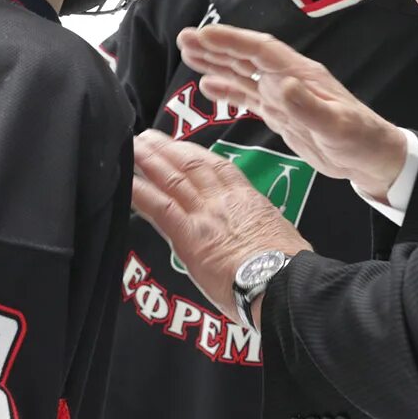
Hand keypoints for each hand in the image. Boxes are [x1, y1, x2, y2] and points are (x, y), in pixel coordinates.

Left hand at [130, 133, 310, 323]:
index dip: (198, 155)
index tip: (183, 147)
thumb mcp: (283, 238)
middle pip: (192, 166)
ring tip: (134, 147)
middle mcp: (225, 201)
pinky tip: (126, 179)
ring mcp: (205, 215)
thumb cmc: (291, 269)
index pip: (220, 169)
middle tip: (149, 137)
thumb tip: (261, 243)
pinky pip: (159, 206)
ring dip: (151, 160)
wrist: (282, 281)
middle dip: (169, 149)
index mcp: (250, 201)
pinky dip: (140, 190)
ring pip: (174, 179)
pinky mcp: (188, 235)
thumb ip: (264, 233)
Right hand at [176, 24, 411, 200]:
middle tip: (183, 38)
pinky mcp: (281, 114)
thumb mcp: (336, 126)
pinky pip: (248, 97)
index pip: (260, 51)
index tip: (203, 35)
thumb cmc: (359, 139)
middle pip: (246, 57)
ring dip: (216, 62)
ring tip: (187, 53)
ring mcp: (283, 96)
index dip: (232, 42)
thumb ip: (307, 107)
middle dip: (216, 46)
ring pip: (243, 74)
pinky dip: (227, 89)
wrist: (372, 157)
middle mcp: (288, 80)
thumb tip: (278, 85)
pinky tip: (207, 85)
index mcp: (301, 75)